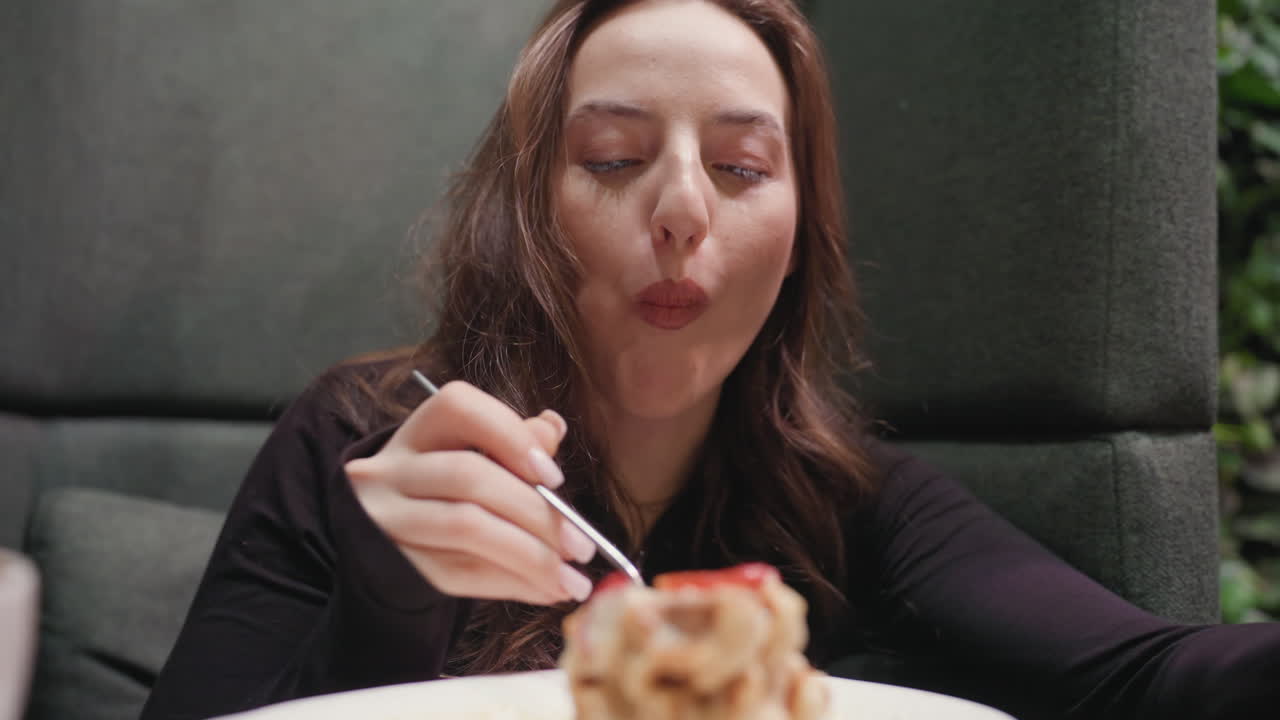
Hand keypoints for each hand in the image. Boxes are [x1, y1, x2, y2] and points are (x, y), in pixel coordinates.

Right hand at [344, 380, 595, 604]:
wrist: (386, 554)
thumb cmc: (444, 499)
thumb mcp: (472, 462)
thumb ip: (512, 443)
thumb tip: (552, 428)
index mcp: (419, 432)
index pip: (458, 407)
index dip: (511, 436)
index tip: (555, 477)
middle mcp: (389, 470)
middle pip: (469, 475)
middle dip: (537, 512)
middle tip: (582, 545)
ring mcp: (385, 519)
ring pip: (466, 527)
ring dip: (532, 556)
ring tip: (572, 579)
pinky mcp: (393, 567)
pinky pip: (459, 574)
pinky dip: (513, 584)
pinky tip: (546, 591)